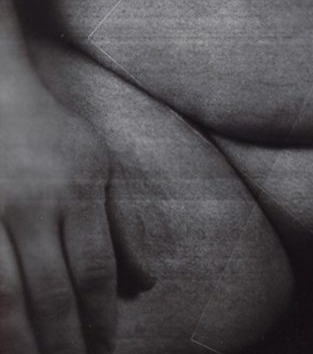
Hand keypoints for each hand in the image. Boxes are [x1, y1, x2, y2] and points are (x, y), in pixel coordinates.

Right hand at [0, 76, 115, 353]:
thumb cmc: (56, 134)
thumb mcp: (102, 167)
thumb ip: (123, 225)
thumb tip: (144, 285)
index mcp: (75, 192)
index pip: (93, 270)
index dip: (100, 318)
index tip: (105, 349)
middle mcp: (31, 206)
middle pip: (50, 290)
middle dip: (65, 341)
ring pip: (3, 295)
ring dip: (22, 341)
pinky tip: (4, 337)